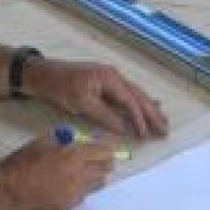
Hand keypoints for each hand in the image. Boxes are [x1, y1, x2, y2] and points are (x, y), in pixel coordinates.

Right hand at [0, 132, 118, 209]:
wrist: (9, 188)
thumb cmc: (24, 161)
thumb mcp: (44, 141)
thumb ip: (66, 140)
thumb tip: (82, 139)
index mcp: (72, 156)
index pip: (104, 151)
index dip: (107, 147)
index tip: (108, 146)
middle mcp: (78, 175)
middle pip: (106, 168)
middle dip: (104, 161)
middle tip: (99, 158)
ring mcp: (74, 192)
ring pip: (99, 183)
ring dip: (95, 175)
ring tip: (84, 171)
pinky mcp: (69, 205)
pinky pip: (84, 194)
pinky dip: (82, 188)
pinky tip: (68, 183)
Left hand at [28, 59, 169, 139]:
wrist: (44, 74)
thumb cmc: (60, 87)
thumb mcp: (82, 103)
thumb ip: (104, 115)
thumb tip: (123, 128)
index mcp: (110, 78)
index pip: (130, 101)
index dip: (140, 119)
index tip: (146, 135)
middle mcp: (114, 76)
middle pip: (138, 96)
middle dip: (152, 114)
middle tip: (165, 129)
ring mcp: (111, 78)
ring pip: (135, 95)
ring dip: (149, 108)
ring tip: (163, 120)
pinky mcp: (106, 83)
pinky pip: (127, 94)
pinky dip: (138, 102)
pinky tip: (148, 105)